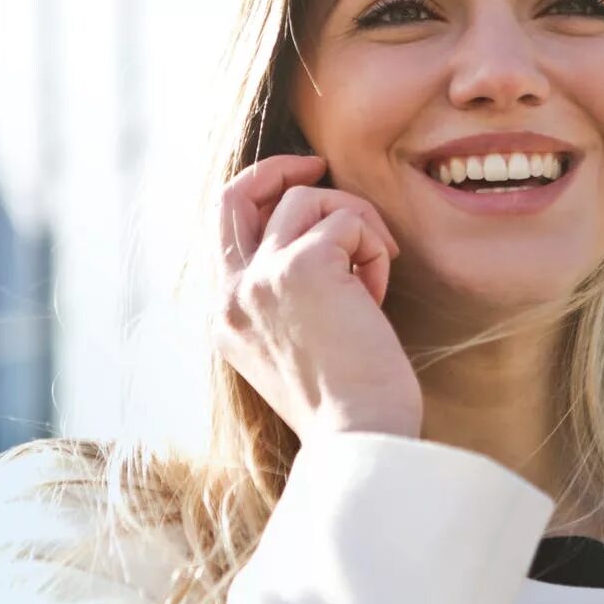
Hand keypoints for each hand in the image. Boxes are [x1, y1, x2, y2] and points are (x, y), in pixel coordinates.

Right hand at [213, 153, 423, 442]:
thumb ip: (287, 298)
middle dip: (279, 168)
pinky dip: (374, 247)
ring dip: (355, 224)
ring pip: (308, 200)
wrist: (360, 438)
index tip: (303, 190)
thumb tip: (320, 241)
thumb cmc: (347, 405)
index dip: (263, 197)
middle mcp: (231, 294)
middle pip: (236, 194)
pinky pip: (348, 220)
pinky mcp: (303, 266)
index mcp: (225, 318)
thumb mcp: (296, 348)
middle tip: (320, 165)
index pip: (225, 229)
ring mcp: (261, 278)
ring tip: (374, 274)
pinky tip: (378, 295)